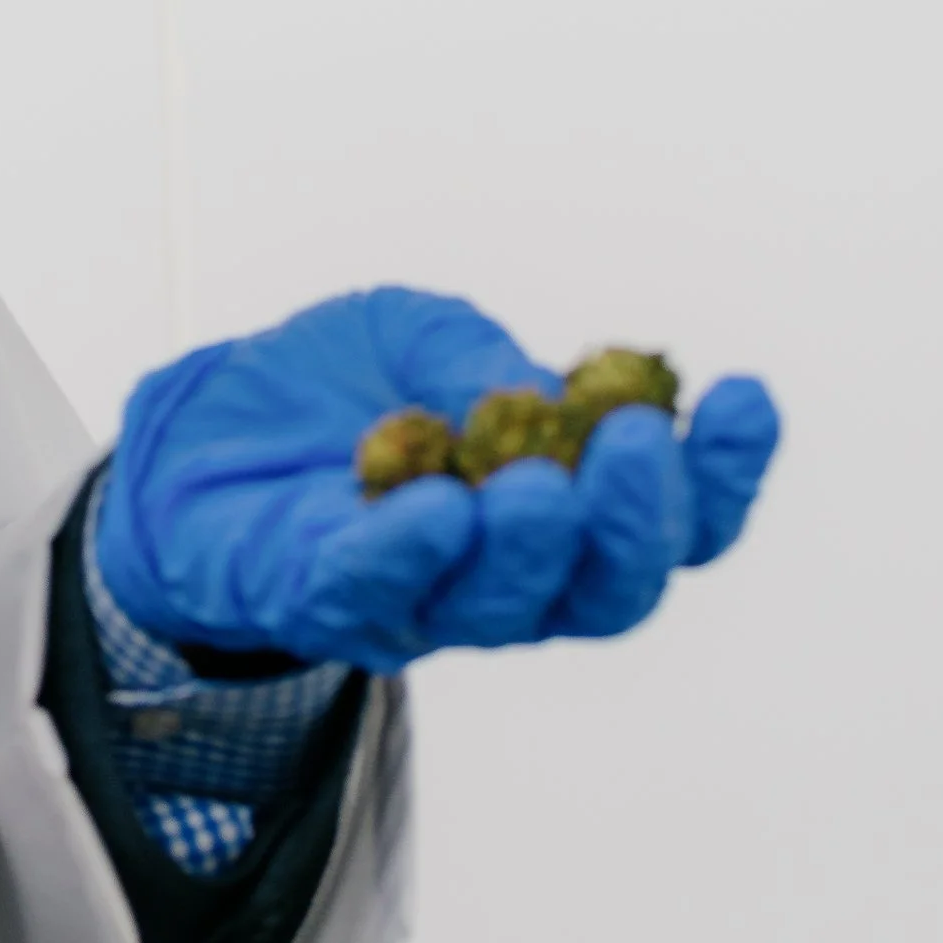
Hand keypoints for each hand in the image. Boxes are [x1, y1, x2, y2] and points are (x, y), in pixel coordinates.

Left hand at [94, 287, 779, 672]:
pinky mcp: (324, 605)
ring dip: (532, 545)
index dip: (721, 476)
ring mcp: (422, 603)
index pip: (672, 522)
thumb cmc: (334, 389)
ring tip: (535, 480)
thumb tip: (539, 393)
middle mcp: (511, 576)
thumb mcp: (419, 335)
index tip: (746, 397)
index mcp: (562, 510)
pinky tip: (435, 507)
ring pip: (507, 607)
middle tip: (630, 444)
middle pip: (610, 588)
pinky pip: (378, 594)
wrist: (195, 434)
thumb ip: (483, 360)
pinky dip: (410, 554)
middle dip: (635, 521)